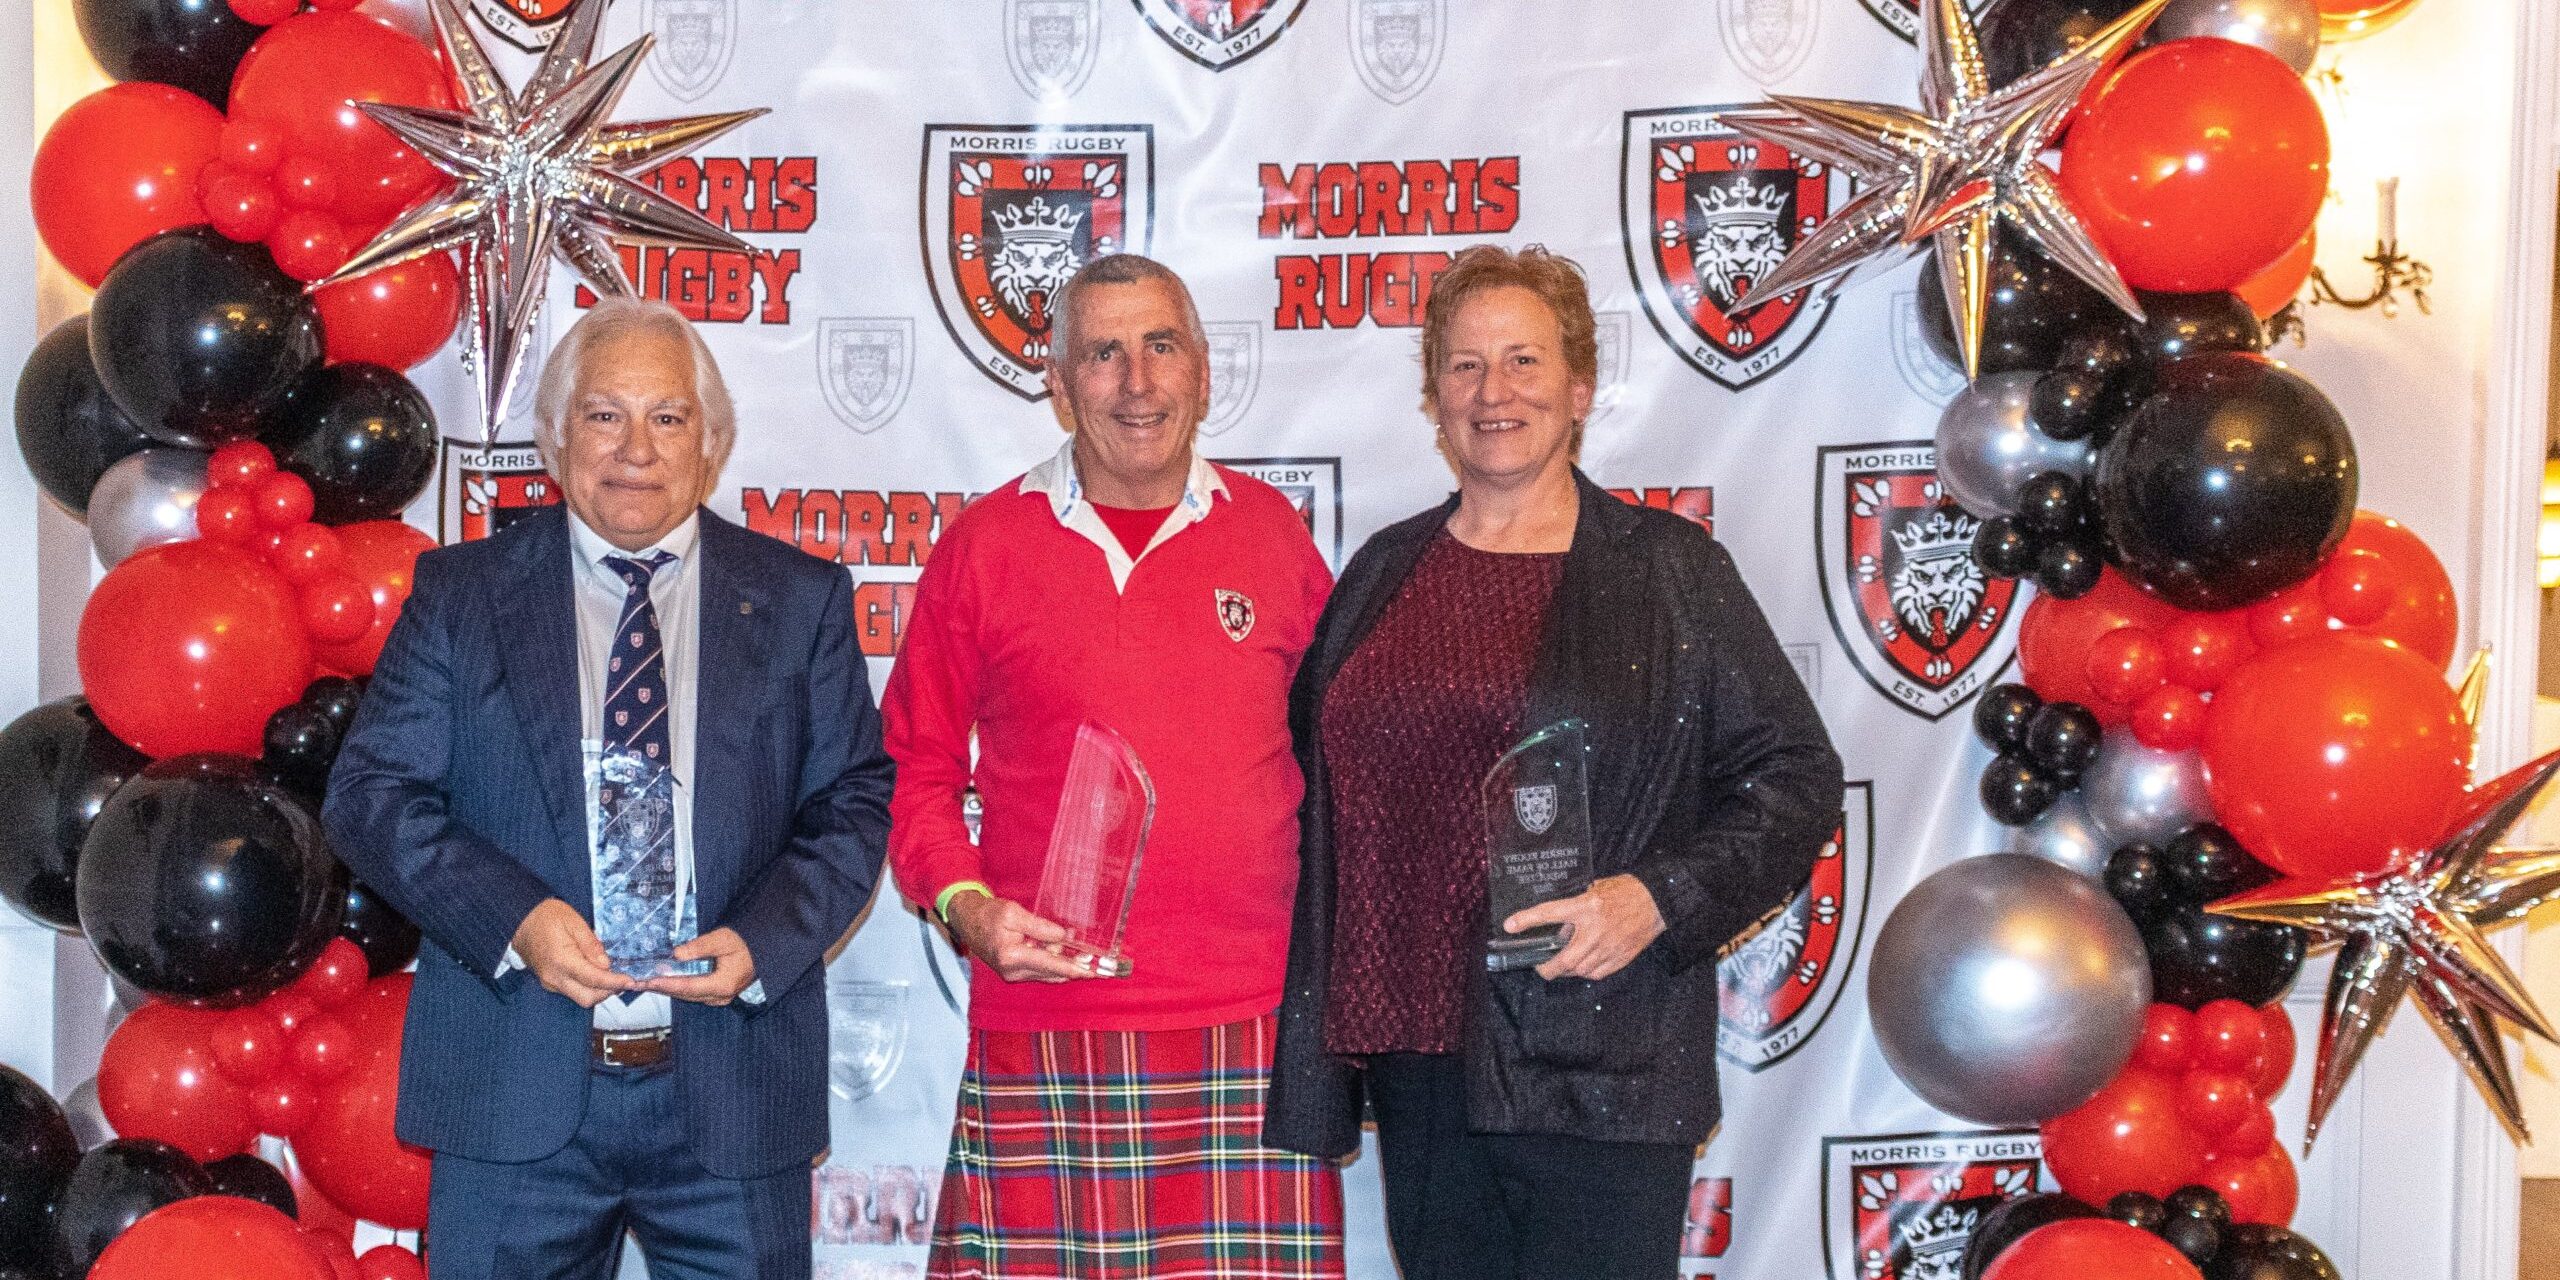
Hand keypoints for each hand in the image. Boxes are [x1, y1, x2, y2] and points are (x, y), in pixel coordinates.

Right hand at [511, 898, 635, 1007]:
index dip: (615, 982)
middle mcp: (554, 977)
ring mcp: (550, 982)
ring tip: (610, 975)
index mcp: (562, 961)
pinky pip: (572, 991)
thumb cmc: (545, 917)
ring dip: (598, 991)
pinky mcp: (549, 982)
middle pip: (587, 998)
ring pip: (580, 998)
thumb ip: (591, 945)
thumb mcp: (574, 922)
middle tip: (622, 978)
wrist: (520, 920)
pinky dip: (587, 987)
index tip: (631, 981)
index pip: (594, 979)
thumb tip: (606, 964)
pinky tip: (595, 974)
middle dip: (607, 991)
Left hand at [642, 927, 758, 1005]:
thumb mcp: (723, 939)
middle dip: (662, 988)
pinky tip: (667, 981)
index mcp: (723, 984)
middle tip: (640, 982)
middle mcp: (721, 996)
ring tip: (648, 982)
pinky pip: (694, 993)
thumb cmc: (747, 942)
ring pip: (689, 995)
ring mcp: (720, 997)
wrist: (766, 948)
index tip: (648, 981)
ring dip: (669, 989)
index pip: (687, 986)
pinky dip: (679, 987)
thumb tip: (676, 954)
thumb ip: (699, 947)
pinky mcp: (719, 994)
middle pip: (685, 994)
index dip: (666, 984)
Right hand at [944, 892, 1096, 982]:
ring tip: (1081, 953)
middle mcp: (1012, 971)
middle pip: (1052, 973)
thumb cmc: (988, 914)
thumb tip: (1062, 936)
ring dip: (1064, 965)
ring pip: (1048, 974)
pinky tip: (1062, 953)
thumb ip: (1039, 927)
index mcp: (1011, 956)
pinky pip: (1040, 971)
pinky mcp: (1014, 972)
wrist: (967, 920)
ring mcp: (1013, 974)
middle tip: (1094, 959)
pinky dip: (1053, 963)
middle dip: (1074, 966)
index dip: (1074, 968)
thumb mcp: (1014, 913)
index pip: (1051, 964)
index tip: (1092, 972)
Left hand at [1502, 874, 1666, 981]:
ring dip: (1567, 970)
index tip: (1510, 925)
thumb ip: (1578, 905)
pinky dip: (1586, 972)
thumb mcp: (1596, 889)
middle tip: (1540, 966)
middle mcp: (1594, 930)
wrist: (1658, 902)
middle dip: (1546, 968)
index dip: (1526, 920)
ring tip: (1563, 964)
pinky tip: (1584, 965)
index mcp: (1586, 906)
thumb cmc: (1626, 891)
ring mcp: (1608, 947)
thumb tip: (1562, 920)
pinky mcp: (1620, 958)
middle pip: (1562, 960)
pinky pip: (1596, 974)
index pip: (1549, 913)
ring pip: (1578, 970)